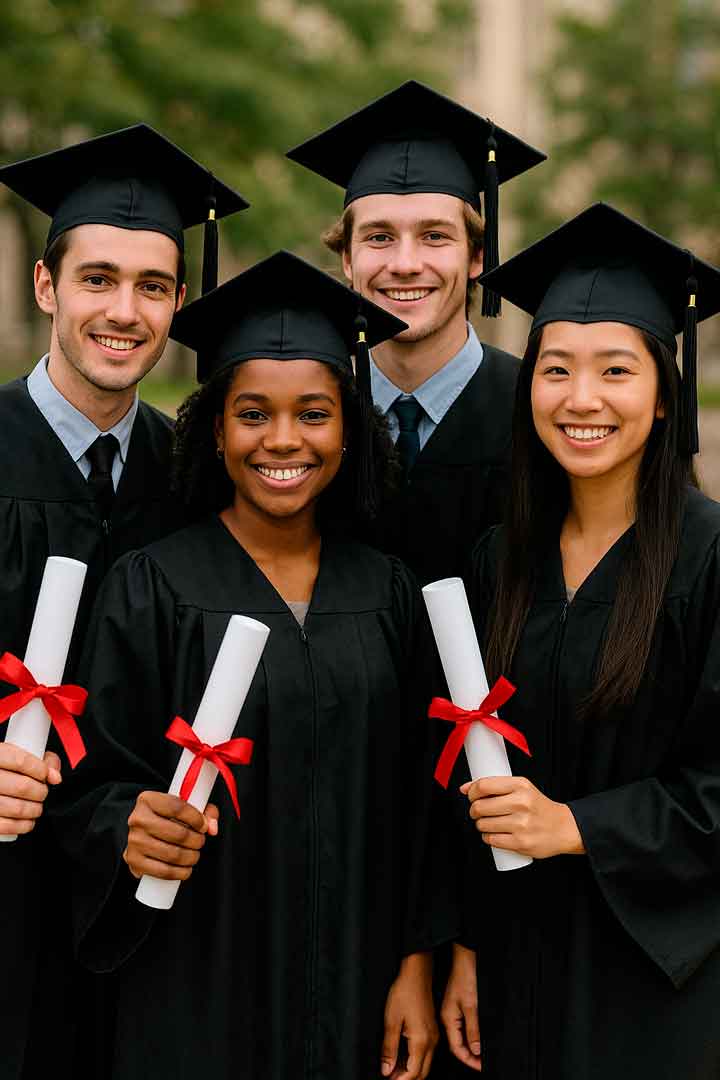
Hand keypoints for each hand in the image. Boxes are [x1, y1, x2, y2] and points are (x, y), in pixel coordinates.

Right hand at [0, 744, 60, 835]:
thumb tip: (55, 776)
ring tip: (36, 806)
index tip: (45, 774)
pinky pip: (6, 826)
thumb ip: (40, 758)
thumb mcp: (18, 753)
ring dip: (35, 810)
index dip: (40, 770)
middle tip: (42, 792)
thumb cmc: (3, 768)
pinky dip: (24, 825)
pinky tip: (28, 820)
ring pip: (17, 809)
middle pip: (22, 787)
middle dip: (40, 791)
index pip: (20, 762)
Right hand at [123, 791, 218, 879]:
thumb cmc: (167, 818)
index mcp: (148, 800)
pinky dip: (180, 873)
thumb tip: (212, 828)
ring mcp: (133, 841)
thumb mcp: (184, 806)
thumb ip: (204, 811)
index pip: (177, 807)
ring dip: (191, 857)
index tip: (204, 826)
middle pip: (178, 833)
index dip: (196, 818)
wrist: (143, 834)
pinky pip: (163, 871)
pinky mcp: (134, 861)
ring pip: (173, 854)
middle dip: (197, 840)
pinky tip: (186, 869)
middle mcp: (137, 819)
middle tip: (200, 842)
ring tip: (194, 854)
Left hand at [381, 952, 437, 1078]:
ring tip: (394, 1070)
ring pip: (425, 1064)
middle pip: (422, 1072)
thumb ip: (389, 1049)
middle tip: (390, 1077)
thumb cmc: (404, 993)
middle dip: (406, 1079)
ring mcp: (433, 1036)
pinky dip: (415, 1061)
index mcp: (421, 1040)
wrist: (417, 974)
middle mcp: (431, 1041)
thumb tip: (386, 1070)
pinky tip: (403, 1058)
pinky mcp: (432, 1030)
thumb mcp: (391, 1021)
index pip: (413, 1073)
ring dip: (411, 1071)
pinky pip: (426, 1054)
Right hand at [440, 943, 481, 1070]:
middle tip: (484, 1064)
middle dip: (470, 1057)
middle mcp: (449, 1017)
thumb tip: (475, 1050)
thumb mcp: (472, 1006)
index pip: (457, 1048)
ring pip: (461, 1036)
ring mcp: (453, 1011)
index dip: (469, 1060)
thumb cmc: (466, 977)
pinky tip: (479, 1038)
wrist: (466, 957)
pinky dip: (472, 1036)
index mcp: (448, 1019)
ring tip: (483, 1056)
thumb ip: (473, 1029)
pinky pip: (464, 1027)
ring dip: (472, 1048)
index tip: (481, 1067)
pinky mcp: (459, 1005)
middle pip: (458, 1044)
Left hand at [461, 776, 584, 858]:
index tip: (472, 796)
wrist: (563, 827)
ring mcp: (521, 824)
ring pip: (483, 825)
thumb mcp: (521, 788)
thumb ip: (494, 785)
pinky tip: (493, 835)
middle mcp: (521, 803)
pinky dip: (487, 838)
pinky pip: (491, 840)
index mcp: (520, 785)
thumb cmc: (538, 806)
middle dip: (474, 811)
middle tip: (478, 812)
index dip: (472, 792)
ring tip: (488, 823)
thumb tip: (464, 788)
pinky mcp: (521, 842)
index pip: (484, 786)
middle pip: (480, 807)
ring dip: (480, 825)